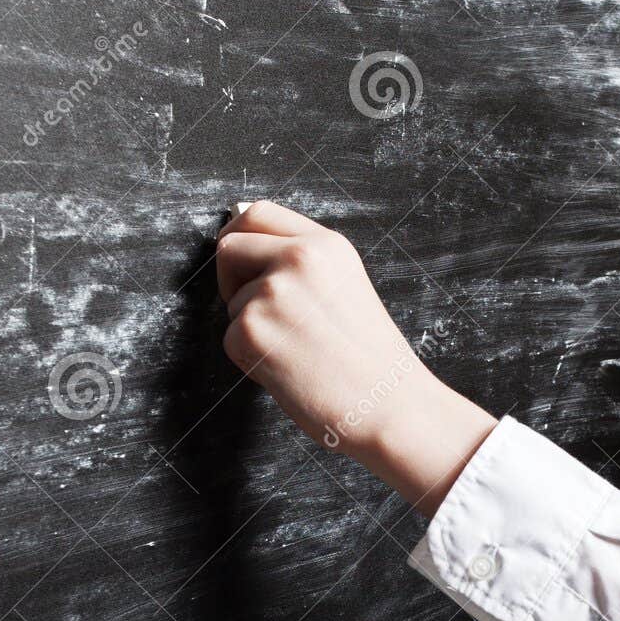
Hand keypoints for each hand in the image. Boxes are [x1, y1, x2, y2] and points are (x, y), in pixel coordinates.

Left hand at [215, 199, 495, 513]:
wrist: (389, 407)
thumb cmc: (374, 363)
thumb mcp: (347, 287)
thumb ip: (304, 266)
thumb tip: (252, 256)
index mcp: (326, 245)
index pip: (258, 214)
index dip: (239, 236)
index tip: (239, 259)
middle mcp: (297, 258)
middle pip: (229, 247)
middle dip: (230, 278)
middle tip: (255, 310)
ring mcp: (272, 292)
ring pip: (230, 302)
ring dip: (251, 328)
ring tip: (297, 352)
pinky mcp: (251, 330)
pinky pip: (230, 339)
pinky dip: (250, 361)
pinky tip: (290, 371)